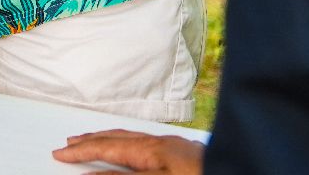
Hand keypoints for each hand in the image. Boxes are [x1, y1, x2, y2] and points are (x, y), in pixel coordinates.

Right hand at [52, 131, 203, 172]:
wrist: (248, 168)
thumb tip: (94, 174)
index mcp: (156, 150)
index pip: (110, 148)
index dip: (83, 151)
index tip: (60, 153)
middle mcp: (167, 144)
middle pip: (121, 139)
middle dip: (93, 140)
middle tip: (70, 143)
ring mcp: (180, 149)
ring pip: (138, 140)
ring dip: (113, 141)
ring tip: (96, 142)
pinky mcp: (192, 157)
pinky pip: (152, 144)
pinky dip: (133, 145)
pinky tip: (135, 150)